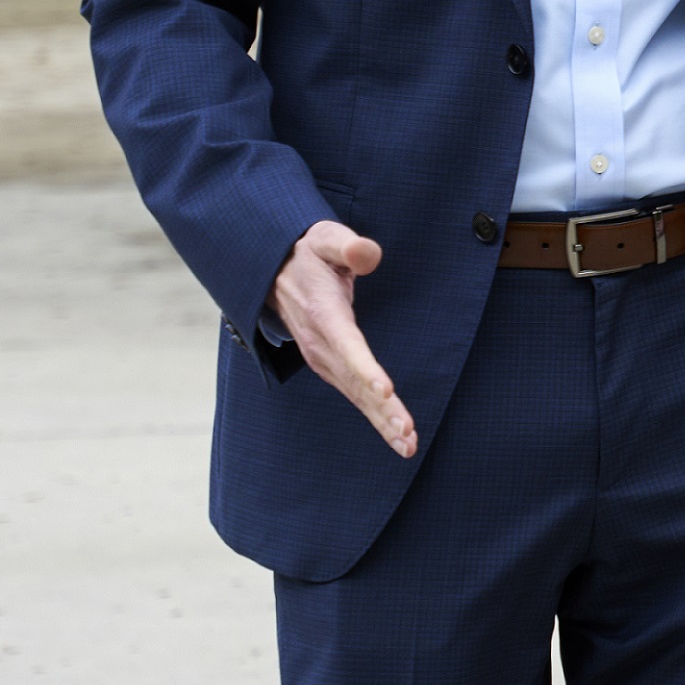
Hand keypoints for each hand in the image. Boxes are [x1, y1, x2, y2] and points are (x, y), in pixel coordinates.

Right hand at [271, 221, 414, 459]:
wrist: (275, 270)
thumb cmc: (310, 253)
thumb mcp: (325, 238)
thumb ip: (348, 246)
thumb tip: (368, 254)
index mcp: (324, 315)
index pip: (348, 346)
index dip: (366, 370)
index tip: (385, 392)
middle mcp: (322, 345)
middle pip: (356, 382)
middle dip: (383, 411)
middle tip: (408, 435)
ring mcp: (324, 359)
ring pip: (358, 396)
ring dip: (383, 423)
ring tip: (409, 446)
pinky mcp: (330, 366)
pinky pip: (356, 395)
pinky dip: (376, 417)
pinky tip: (398, 435)